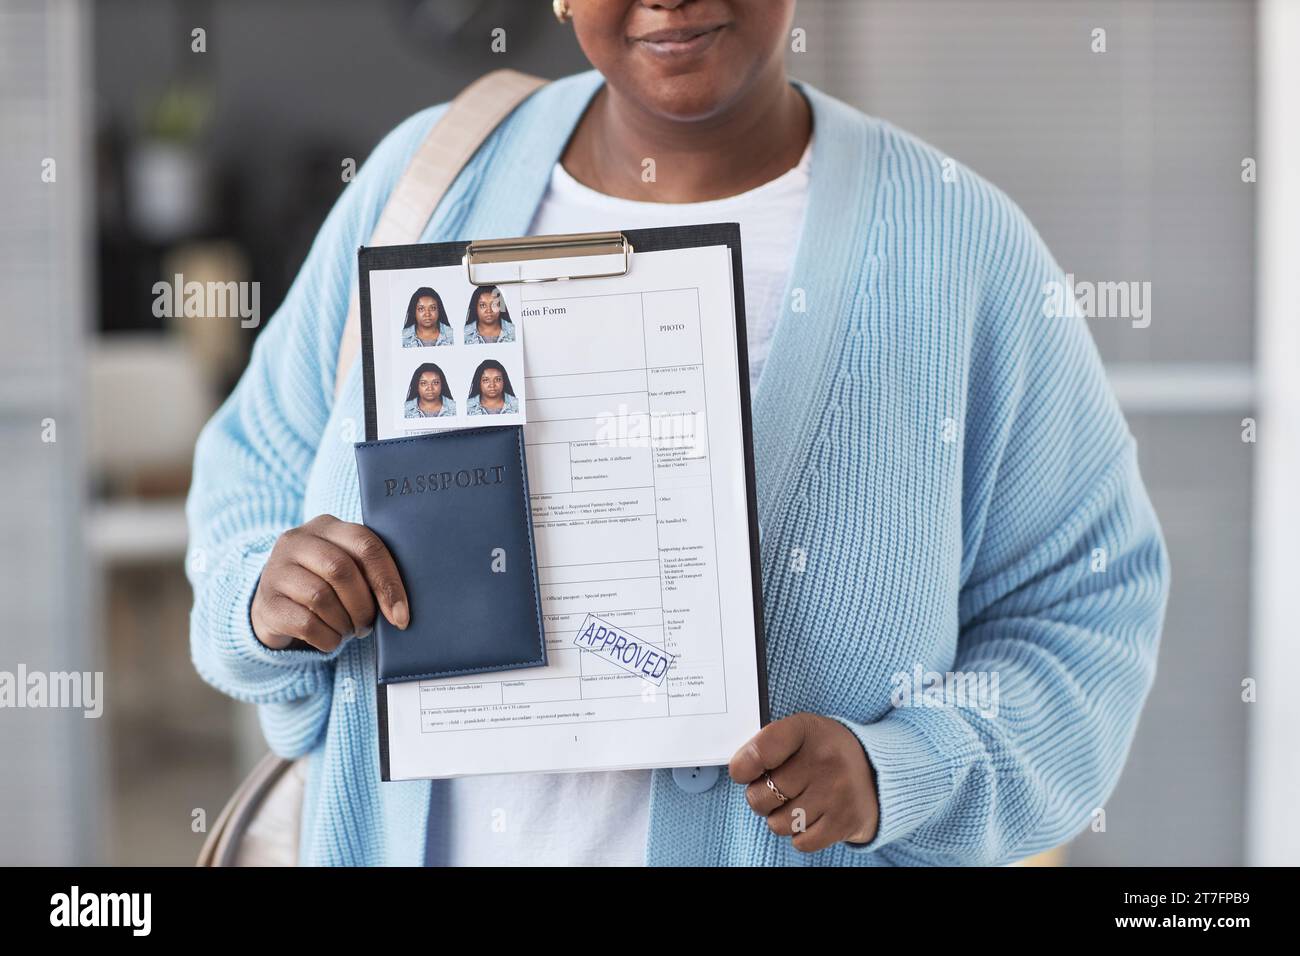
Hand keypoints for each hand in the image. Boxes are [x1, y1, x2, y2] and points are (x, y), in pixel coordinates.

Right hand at [251, 514, 409, 651]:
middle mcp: (297, 540)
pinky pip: (305, 623)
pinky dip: (327, 638)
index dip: (388, 583)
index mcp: (327, 526)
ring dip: (344, 623)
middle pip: (341, 570)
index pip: (366, 545)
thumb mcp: (347, 567)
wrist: (276, 606)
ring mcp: (276, 570)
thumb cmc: (326, 586)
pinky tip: (331, 639)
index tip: (401, 616)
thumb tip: (402, 610)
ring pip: (321, 597)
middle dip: (363, 606)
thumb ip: (370, 571)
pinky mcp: (266, 602)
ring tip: (349, 630)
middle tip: (368, 625)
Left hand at [729, 712, 879, 852]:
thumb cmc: (825, 752)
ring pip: (778, 824)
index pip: (760, 752)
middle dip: (760, 797)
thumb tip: (738, 772)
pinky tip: (813, 816)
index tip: (743, 772)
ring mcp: (836, 792)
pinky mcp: (845, 821)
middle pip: (761, 796)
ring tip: (797, 802)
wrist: (879, 772)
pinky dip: (800, 834)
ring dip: (781, 818)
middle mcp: (823, 759)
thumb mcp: (800, 733)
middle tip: (776, 790)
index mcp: (806, 729)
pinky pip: (801, 842)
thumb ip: (767, 746)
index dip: (742, 767)